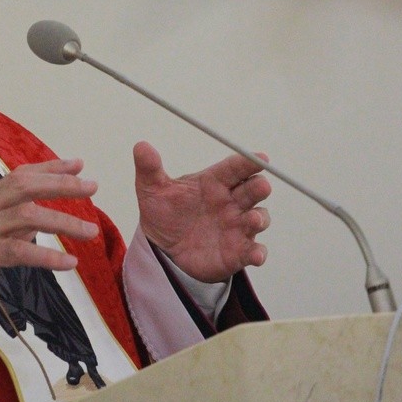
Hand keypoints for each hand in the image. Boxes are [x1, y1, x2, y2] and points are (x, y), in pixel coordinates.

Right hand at [0, 158, 98, 310]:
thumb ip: (8, 225)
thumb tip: (38, 221)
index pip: (19, 175)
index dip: (49, 167)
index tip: (78, 163)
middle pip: (25, 185)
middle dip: (61, 184)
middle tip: (92, 186)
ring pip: (27, 216)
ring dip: (63, 222)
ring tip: (91, 232)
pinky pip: (18, 252)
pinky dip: (47, 257)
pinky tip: (69, 263)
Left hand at [134, 141, 270, 282]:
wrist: (162, 247)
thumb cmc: (164, 212)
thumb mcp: (152, 190)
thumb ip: (149, 169)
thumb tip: (141, 146)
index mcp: (213, 182)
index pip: (234, 168)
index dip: (248, 161)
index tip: (261, 157)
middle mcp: (230, 202)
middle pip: (253, 190)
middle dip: (259, 187)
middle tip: (261, 185)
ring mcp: (236, 226)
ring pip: (258, 218)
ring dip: (259, 218)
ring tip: (253, 219)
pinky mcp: (237, 251)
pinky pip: (253, 251)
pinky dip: (258, 253)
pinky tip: (256, 255)